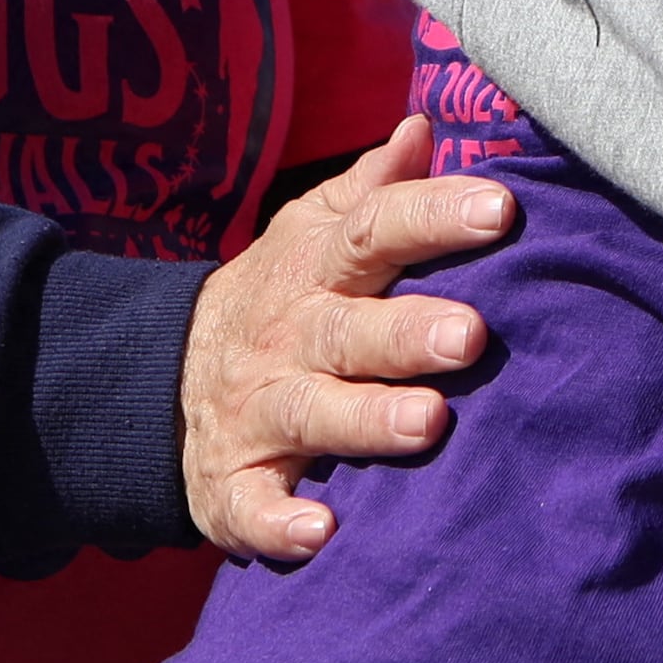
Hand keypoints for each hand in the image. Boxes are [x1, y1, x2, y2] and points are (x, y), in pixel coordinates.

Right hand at [179, 115, 512, 564]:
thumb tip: (425, 129)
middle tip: (473, 335)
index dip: (433, 217)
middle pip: (348, 330)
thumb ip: (373, 190)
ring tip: (429, 424)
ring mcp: (258, 411)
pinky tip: (322, 533)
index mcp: (317, 270)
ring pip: (312, 413)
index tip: (500, 208)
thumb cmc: (285, 298)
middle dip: (408, 333)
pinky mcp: (232, 485)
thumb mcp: (314, 233)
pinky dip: (279, 524)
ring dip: (367, 421)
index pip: (375, 232)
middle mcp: (289, 337)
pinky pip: (251, 507)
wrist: (162, 381)